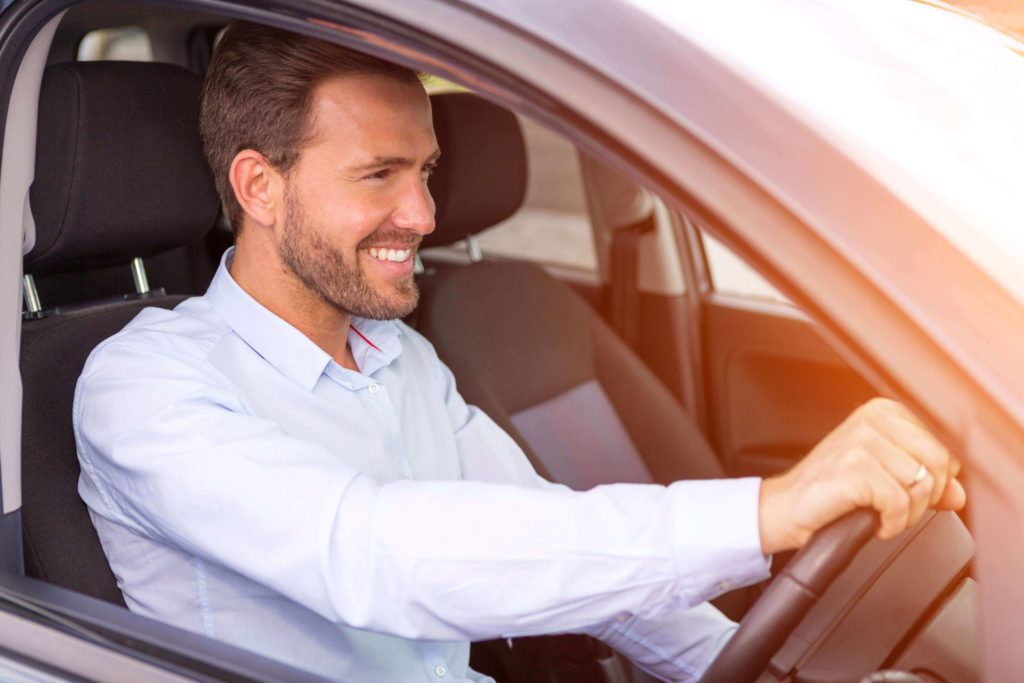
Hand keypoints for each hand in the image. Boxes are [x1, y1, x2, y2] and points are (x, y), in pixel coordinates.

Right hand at [757, 397, 965, 554]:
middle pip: (940, 463)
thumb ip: (926, 482)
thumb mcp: (883, 478)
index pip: (944, 445)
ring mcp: (861, 442)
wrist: (784, 508)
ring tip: (880, 514)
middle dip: (925, 497)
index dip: (934, 479)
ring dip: (906, 514)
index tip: (907, 491)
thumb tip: (959, 494)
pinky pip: (900, 504)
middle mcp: (872, 420)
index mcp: (882, 412)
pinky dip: (891, 524)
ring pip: (922, 486)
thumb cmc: (829, 491)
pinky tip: (872, 522)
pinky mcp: (854, 469)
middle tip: (896, 508)